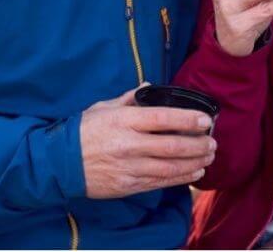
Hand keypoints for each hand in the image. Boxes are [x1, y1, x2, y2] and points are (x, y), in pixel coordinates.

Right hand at [79, 86, 216, 198]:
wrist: (60, 163)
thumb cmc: (82, 132)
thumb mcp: (103, 108)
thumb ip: (129, 98)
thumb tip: (149, 87)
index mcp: (123, 120)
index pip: (162, 118)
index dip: (188, 119)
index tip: (206, 120)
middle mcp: (129, 144)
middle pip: (172, 145)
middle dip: (198, 144)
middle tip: (213, 142)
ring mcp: (129, 167)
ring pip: (170, 167)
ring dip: (194, 162)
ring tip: (208, 157)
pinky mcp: (128, 185)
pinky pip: (160, 182)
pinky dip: (181, 178)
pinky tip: (193, 172)